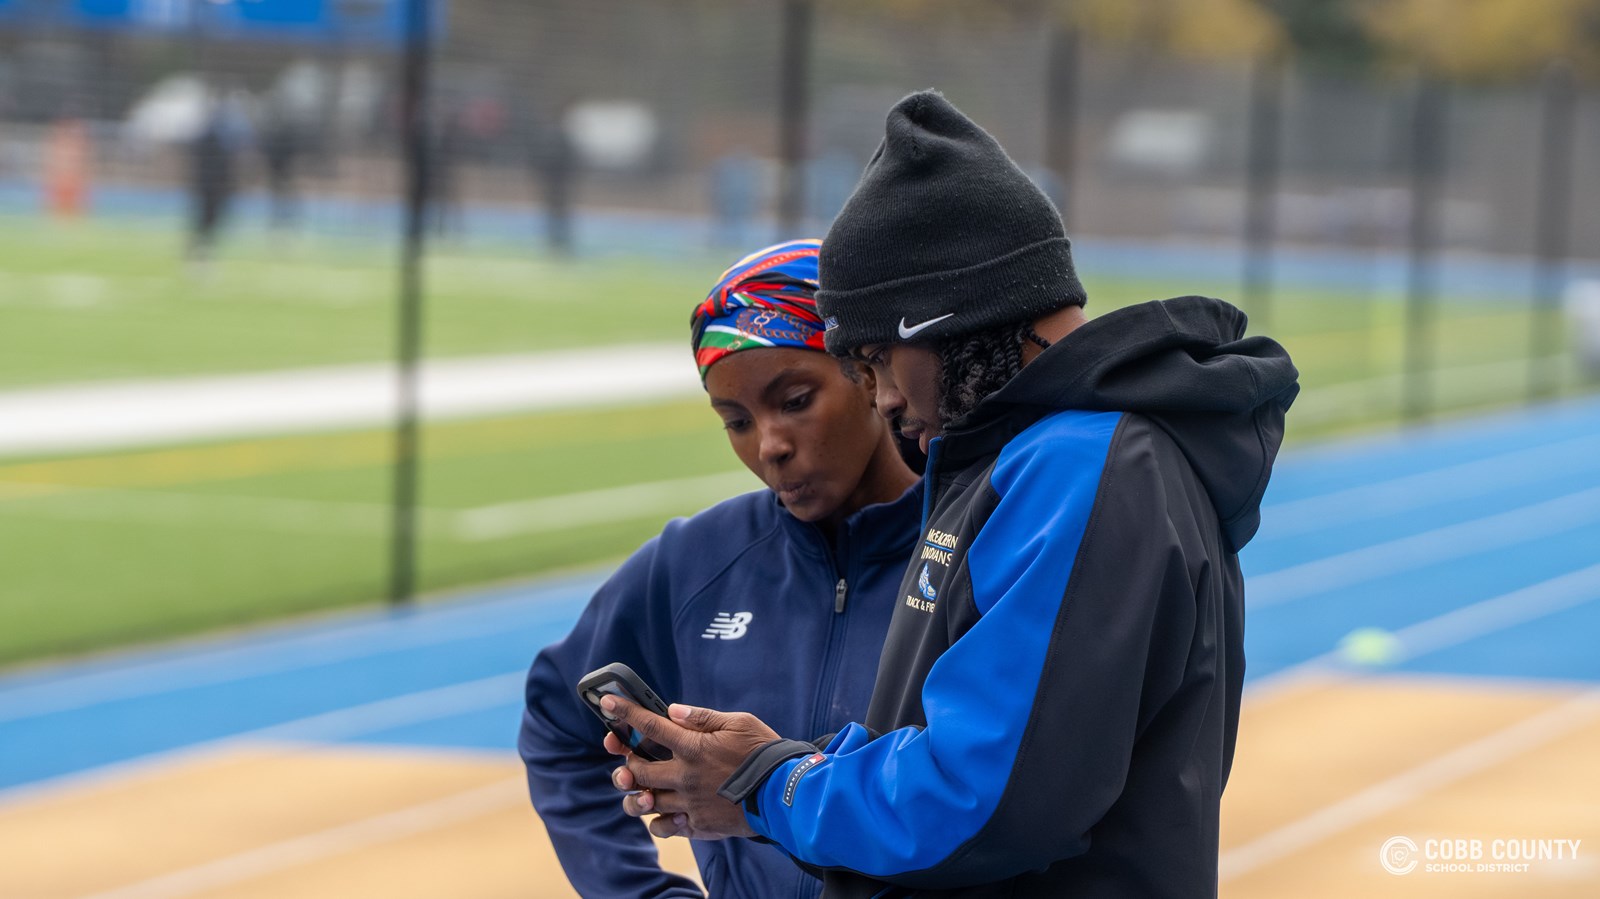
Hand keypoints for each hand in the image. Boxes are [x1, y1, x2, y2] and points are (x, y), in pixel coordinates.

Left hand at [601, 696, 780, 839]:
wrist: (786, 794)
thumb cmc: (765, 753)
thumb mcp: (739, 723)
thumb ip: (703, 717)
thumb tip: (674, 710)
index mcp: (694, 747)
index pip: (651, 726)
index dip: (626, 713)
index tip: (607, 703)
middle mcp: (685, 777)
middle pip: (638, 769)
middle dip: (626, 760)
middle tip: (626, 756)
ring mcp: (689, 804)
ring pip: (646, 802)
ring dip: (637, 793)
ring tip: (639, 788)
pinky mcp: (699, 826)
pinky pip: (664, 828)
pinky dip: (657, 821)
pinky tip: (661, 811)